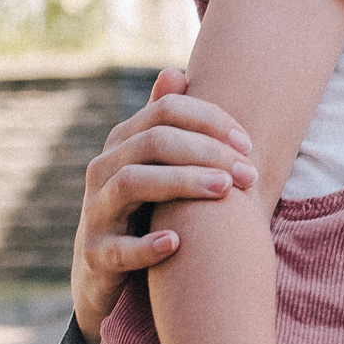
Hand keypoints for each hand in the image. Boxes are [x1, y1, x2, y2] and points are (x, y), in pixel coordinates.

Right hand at [72, 69, 256, 343]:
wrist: (104, 273)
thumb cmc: (144, 210)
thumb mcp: (154, 166)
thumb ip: (165, 123)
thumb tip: (177, 71)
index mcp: (123, 142)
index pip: (165, 111)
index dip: (210, 120)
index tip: (248, 143)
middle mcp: (104, 169)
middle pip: (153, 142)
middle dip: (207, 152)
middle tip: (249, 173)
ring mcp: (96, 211)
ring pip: (132, 183)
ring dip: (183, 183)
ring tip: (224, 191)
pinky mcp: (95, 255)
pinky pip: (118, 248)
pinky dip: (147, 244)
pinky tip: (177, 242)